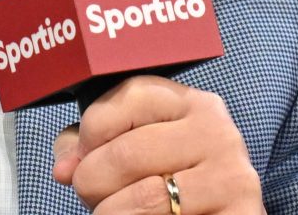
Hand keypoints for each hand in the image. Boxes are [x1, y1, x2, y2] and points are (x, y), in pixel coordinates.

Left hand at [52, 75, 263, 213]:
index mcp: (193, 103)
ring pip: (146, 197)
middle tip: (90, 197)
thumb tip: (65, 169)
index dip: (90, 130)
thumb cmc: (170, 182)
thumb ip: (93, 146)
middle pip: (127, 152)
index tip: (82, 156)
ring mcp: (233, 177)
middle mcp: (218, 133)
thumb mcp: (138, 149)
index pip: (129, 95)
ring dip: (111, 213)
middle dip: (92, 181)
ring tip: (112, 214)